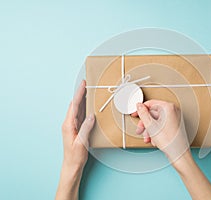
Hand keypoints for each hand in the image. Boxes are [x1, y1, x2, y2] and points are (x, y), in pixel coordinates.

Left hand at [56, 80, 94, 199]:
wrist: (72, 165)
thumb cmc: (75, 156)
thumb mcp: (81, 142)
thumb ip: (86, 128)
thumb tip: (92, 115)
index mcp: (68, 125)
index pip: (74, 106)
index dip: (79, 94)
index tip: (83, 84)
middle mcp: (69, 123)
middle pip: (75, 105)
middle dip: (80, 93)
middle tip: (86, 83)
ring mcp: (72, 126)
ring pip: (78, 109)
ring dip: (82, 99)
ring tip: (88, 91)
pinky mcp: (76, 129)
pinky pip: (80, 115)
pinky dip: (84, 107)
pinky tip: (88, 105)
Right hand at [133, 100, 210, 198]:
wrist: (178, 154)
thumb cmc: (170, 141)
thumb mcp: (151, 125)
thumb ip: (143, 113)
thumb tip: (139, 106)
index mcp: (168, 107)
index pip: (151, 103)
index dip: (140, 109)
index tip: (135, 114)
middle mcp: (173, 111)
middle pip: (153, 113)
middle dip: (145, 124)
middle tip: (141, 130)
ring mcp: (175, 118)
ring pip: (156, 121)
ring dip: (150, 129)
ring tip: (148, 137)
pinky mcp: (174, 125)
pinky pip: (161, 125)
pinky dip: (156, 131)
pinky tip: (154, 139)